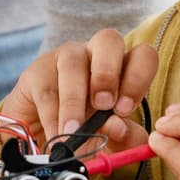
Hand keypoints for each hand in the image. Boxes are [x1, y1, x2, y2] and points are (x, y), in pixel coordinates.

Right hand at [0, 29, 157, 148]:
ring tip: (73, 130)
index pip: (142, 56)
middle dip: (107, 74)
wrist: (42, 138)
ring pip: (72, 63)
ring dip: (75, 100)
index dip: (138, 78)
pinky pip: (46, 90)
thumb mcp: (112, 139)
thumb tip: (118, 127)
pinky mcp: (36, 72)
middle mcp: (95, 54)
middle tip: (103, 105)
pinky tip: (56, 136)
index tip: (125, 109)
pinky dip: (52, 118)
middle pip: (109, 40)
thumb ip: (124, 137)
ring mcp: (64, 59)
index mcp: (123, 67)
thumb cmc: (86, 130)